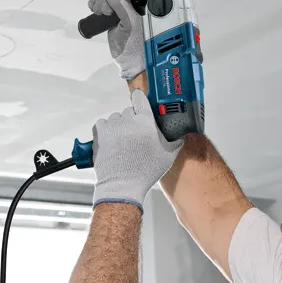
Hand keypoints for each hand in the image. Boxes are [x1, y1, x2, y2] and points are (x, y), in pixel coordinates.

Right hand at [87, 0, 144, 79]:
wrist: (132, 66)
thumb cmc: (138, 49)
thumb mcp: (130, 24)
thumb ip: (122, 6)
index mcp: (145, 6)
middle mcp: (136, 8)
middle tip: (104, 10)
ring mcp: (126, 15)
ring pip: (111, 1)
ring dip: (101, 3)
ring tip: (99, 12)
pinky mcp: (118, 21)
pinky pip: (107, 10)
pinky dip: (99, 7)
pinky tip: (93, 7)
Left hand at [92, 90, 183, 209]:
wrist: (122, 184)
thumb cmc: (146, 171)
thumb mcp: (168, 157)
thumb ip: (176, 142)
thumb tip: (181, 137)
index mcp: (146, 121)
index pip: (140, 98)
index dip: (140, 100)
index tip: (140, 103)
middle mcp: (128, 119)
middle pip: (129, 111)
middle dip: (132, 120)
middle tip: (135, 135)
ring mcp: (113, 125)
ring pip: (116, 117)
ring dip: (119, 125)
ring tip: (123, 141)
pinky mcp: (100, 132)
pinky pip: (102, 123)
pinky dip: (106, 129)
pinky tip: (111, 141)